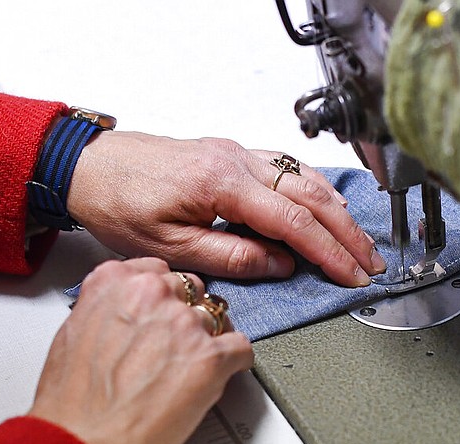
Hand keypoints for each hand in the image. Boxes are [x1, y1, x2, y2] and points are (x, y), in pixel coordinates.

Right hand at [28, 257, 253, 443]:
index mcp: (116, 282)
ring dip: (209, 339)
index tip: (166, 308)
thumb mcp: (74, 330)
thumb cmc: (73, 399)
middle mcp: (153, 295)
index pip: (159, 271)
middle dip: (186, 315)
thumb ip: (109, 308)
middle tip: (176, 343)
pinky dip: (236, 361)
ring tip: (193, 365)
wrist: (82, 441)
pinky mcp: (211, 357)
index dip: (165, 296)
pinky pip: (241, 348)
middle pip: (191, 291)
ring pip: (216, 318)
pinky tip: (224, 371)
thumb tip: (126, 312)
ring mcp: (185, 324)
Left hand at [67, 132, 385, 286]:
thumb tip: (281, 263)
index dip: (330, 251)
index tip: (352, 274)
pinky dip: (315, 188)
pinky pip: (287, 167)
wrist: (89, 167)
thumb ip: (231, 256)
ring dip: (337, 210)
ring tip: (358, 240)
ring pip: (305, 178)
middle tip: (370, 262)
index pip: (294, 221)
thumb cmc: (118, 204)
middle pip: (311, 196)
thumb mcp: (169, 247)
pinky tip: (327, 202)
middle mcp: (237, 161)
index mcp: (222, 184)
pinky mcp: (232, 153)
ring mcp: (237, 152)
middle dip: (347, 232)